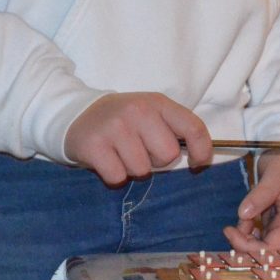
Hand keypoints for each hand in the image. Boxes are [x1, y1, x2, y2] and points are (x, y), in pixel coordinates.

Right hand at [64, 92, 209, 186]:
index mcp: (158, 103)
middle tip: (140, 150)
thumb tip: (202, 158)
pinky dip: (114, 176)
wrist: (77, 114)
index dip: (202, 150)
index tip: (197, 163)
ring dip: (133, 169)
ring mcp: (115, 128)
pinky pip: (118, 177)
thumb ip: (175, 129)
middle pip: (168, 155)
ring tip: (121, 153)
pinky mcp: (93, 146)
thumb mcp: (151, 113)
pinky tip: (107, 160)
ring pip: (142, 170)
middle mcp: (138, 111)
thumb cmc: (124, 120)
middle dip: (157, 160)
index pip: (193, 128)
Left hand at [225, 152, 279, 252]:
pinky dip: (246, 234)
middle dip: (244, 244)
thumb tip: (244, 213)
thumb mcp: (276, 173)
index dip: (249, 247)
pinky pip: (258, 240)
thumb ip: (262, 194)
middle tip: (229, 229)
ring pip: (260, 248)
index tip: (230, 231)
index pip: (272, 248)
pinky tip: (244, 221)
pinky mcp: (275, 229)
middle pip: (265, 252)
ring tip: (236, 223)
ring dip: (244, 239)